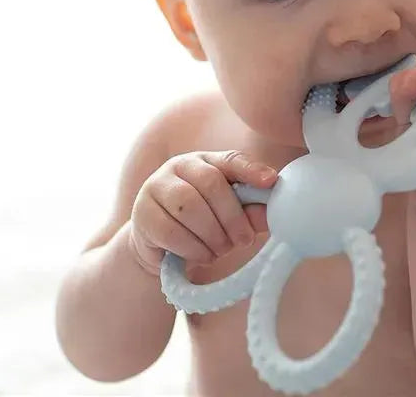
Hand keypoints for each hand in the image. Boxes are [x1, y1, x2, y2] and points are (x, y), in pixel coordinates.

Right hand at [129, 151, 276, 274]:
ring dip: (212, 235)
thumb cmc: (200, 225)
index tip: (270, 181)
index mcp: (205, 160)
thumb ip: (249, 211)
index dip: (251, 170)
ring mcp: (156, 187)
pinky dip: (193, 247)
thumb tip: (273, 213)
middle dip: (232, 216)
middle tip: (244, 240)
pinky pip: (170, 230)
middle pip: (211, 183)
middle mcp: (179, 166)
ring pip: (189, 206)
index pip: (231, 160)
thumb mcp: (227, 215)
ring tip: (222, 250)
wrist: (157, 244)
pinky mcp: (142, 213)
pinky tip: (203, 255)